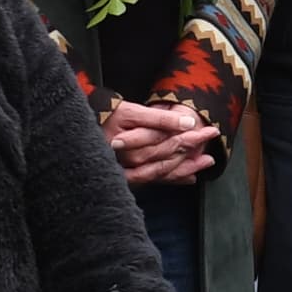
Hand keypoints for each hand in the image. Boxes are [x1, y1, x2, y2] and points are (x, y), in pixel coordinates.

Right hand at [101, 97, 220, 187]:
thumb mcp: (131, 112)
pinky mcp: (128, 178)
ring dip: (187, 166)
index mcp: (132, 142)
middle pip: (169, 155)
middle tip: (212, 140)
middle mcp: (131, 160)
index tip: (211, 130)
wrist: (79, 131)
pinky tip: (190, 178)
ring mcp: (130, 171)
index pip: (170, 139)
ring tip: (207, 161)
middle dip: (192, 148)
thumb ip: (159, 119)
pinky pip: (155, 180)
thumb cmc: (106, 116)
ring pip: (164, 170)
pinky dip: (173, 179)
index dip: (192, 135)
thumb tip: (189, 122)